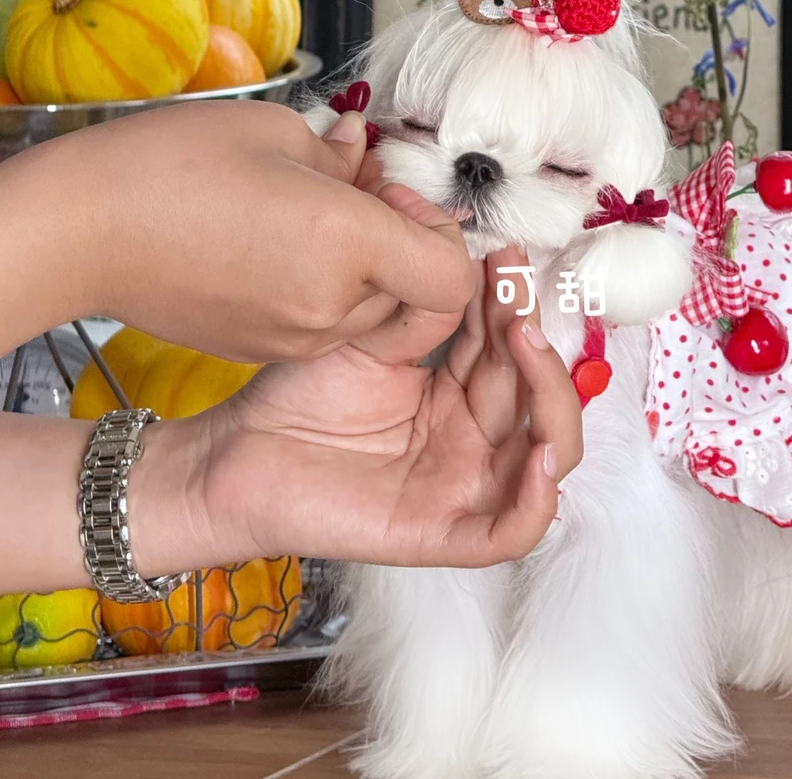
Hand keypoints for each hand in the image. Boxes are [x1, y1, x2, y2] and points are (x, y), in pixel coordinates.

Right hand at [0, 100, 473, 373]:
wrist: (76, 234)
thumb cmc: (167, 165)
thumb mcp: (271, 131)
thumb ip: (342, 154)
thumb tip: (364, 151)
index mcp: (348, 244)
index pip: (452, 277)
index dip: (443, 234)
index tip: (396, 194)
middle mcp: (332, 307)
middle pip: (415, 295)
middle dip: (403, 243)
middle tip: (356, 193)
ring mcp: (297, 339)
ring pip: (372, 313)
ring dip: (366, 269)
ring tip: (311, 217)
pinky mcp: (265, 349)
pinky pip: (326, 324)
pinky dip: (327, 290)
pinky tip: (280, 246)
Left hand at [149, 250, 583, 569]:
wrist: (237, 451)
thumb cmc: (298, 395)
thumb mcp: (370, 342)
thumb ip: (425, 317)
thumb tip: (474, 268)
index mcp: (457, 394)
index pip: (511, 353)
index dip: (516, 307)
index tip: (506, 258)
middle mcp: (470, 438)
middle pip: (538, 397)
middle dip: (535, 344)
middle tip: (514, 299)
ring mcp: (461, 486)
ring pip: (546, 457)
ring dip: (553, 403)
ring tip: (526, 348)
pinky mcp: (440, 532)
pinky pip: (509, 530)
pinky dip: (536, 499)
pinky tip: (539, 454)